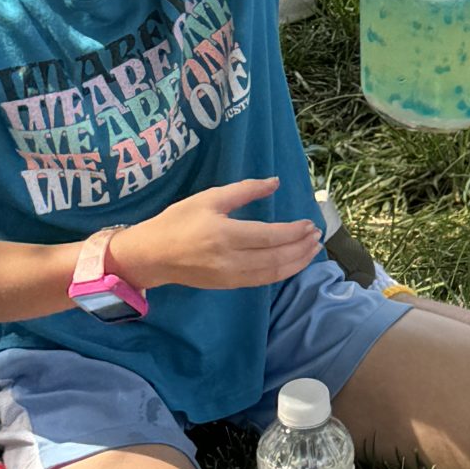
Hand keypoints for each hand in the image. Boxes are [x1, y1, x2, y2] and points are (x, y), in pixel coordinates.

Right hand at [113, 178, 320, 293]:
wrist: (151, 255)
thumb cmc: (177, 221)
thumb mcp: (209, 198)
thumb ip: (244, 190)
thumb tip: (275, 183)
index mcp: (225, 235)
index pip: (270, 237)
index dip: (294, 232)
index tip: (310, 223)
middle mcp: (230, 260)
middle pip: (276, 258)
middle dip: (301, 248)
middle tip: (318, 236)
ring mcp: (230, 277)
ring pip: (272, 273)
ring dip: (296, 263)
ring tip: (312, 250)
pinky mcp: (228, 286)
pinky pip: (261, 281)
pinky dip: (281, 273)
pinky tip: (291, 263)